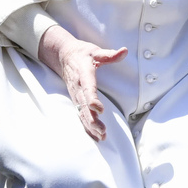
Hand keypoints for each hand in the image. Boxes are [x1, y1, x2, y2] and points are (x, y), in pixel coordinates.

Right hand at [39, 25, 127, 141]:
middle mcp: (77, 87)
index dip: (92, 98)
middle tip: (102, 130)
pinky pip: (80, 114)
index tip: (99, 109)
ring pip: (81, 113)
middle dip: (92, 119)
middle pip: (83, 106)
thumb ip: (109, 54)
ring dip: (90, 126)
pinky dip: (86, 126)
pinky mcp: (76, 99)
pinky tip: (95, 136)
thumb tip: (124, 51)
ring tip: (101, 136)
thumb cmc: (82, 53)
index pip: (87, 88)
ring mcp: (75, 95)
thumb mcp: (95, 51)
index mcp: (83, 74)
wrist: (63, 55)